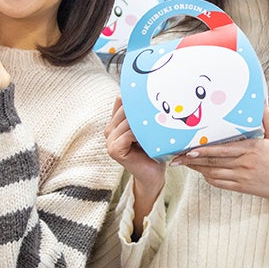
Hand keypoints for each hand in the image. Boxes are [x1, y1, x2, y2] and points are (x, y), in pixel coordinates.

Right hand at [104, 97, 165, 230]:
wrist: (153, 175)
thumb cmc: (153, 151)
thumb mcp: (147, 129)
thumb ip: (142, 114)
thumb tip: (149, 92)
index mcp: (114, 123)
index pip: (121, 100)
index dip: (135, 97)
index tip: (151, 93)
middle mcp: (109, 130)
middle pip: (125, 109)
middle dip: (142, 109)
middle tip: (160, 108)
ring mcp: (109, 140)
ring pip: (127, 121)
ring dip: (144, 123)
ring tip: (159, 124)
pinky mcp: (114, 150)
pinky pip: (129, 133)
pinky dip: (141, 134)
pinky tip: (152, 138)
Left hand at [171, 107, 268, 204]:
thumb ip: (267, 120)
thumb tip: (261, 102)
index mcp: (252, 148)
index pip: (221, 149)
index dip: (203, 149)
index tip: (189, 147)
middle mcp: (244, 163)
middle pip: (212, 162)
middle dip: (192, 159)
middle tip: (176, 157)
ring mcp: (242, 177)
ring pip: (213, 173)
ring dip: (198, 169)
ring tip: (184, 163)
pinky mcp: (243, 188)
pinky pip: (221, 183)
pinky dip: (209, 178)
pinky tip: (202, 173)